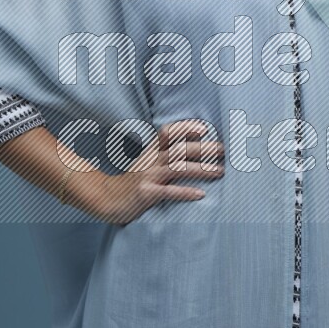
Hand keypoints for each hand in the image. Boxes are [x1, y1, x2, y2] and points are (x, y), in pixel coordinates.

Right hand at [76, 119, 224, 225]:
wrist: (105, 199)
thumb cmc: (131, 183)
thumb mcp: (145, 164)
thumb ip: (163, 155)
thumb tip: (189, 150)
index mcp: (151, 152)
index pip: (167, 133)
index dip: (185, 128)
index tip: (205, 128)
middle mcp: (150, 161)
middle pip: (179, 149)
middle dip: (203, 148)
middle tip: (224, 150)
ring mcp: (147, 176)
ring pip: (177, 168)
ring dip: (201, 169)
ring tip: (220, 172)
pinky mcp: (145, 194)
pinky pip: (168, 192)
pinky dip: (185, 192)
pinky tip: (201, 194)